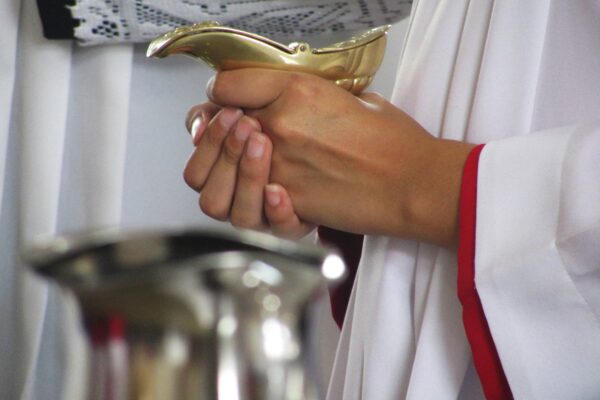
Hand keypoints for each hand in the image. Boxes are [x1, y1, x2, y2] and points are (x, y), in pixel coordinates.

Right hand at [183, 102, 313, 238]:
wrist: (354, 142)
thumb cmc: (309, 118)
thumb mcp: (275, 93)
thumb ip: (231, 96)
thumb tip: (200, 120)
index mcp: (224, 174)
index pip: (197, 173)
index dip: (209, 144)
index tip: (232, 113)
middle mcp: (239, 198)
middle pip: (211, 198)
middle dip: (227, 157)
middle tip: (249, 124)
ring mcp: (266, 214)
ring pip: (239, 216)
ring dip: (248, 177)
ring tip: (265, 143)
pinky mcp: (293, 223)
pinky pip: (280, 229)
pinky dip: (277, 211)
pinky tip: (278, 188)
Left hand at [207, 70, 474, 246]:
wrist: (415, 182)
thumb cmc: (395, 143)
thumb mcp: (353, 99)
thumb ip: (312, 98)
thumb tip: (291, 100)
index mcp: (297, 91)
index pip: (227, 84)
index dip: (222, 94)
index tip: (228, 103)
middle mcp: (280, 126)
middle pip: (216, 125)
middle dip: (216, 130)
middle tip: (231, 134)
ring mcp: (279, 167)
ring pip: (217, 172)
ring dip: (222, 169)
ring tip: (245, 167)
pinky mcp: (288, 202)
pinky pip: (248, 205)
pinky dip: (253, 199)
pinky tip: (270, 192)